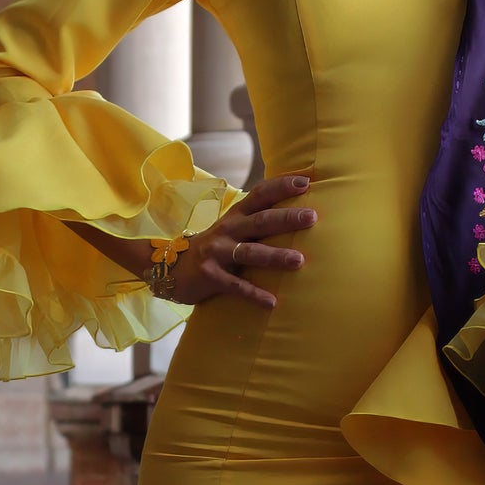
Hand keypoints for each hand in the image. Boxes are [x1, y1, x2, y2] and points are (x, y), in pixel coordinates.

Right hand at [173, 173, 317, 309]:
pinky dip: (254, 294)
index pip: (260, 194)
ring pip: (250, 252)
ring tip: (299, 260)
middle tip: (312, 217)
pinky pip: (236, 286)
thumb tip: (296, 210)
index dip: (282, 186)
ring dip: (275, 256)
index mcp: (236, 215)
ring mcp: (218, 252)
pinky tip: (272, 302)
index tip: (306, 182)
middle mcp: (228, 229)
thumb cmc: (215, 245)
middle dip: (287, 218)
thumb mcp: (233, 226)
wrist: (172, 267)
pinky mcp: (211, 276)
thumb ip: (258, 218)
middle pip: (261, 221)